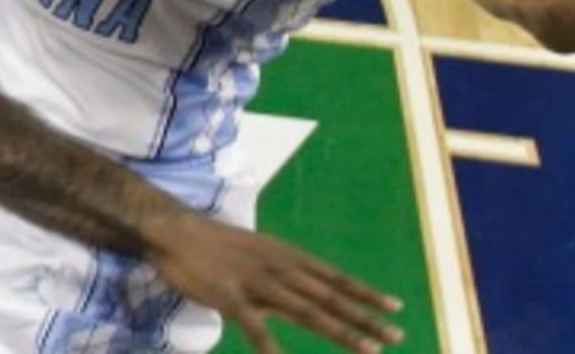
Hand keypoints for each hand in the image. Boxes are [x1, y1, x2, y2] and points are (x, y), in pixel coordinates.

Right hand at [154, 211, 403, 352]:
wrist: (178, 232)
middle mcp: (282, 267)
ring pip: (306, 311)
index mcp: (289, 257)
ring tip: (367, 351)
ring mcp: (258, 282)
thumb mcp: (261, 254)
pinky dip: (270, 345)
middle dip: (364, 318)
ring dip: (339, 331)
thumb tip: (306, 295)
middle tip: (396, 335)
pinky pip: (254, 325)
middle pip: (329, 297)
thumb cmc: (219, 246)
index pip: (335, 277)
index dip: (365, 293)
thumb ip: (284, 277)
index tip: (395, 306)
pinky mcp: (230, 296)